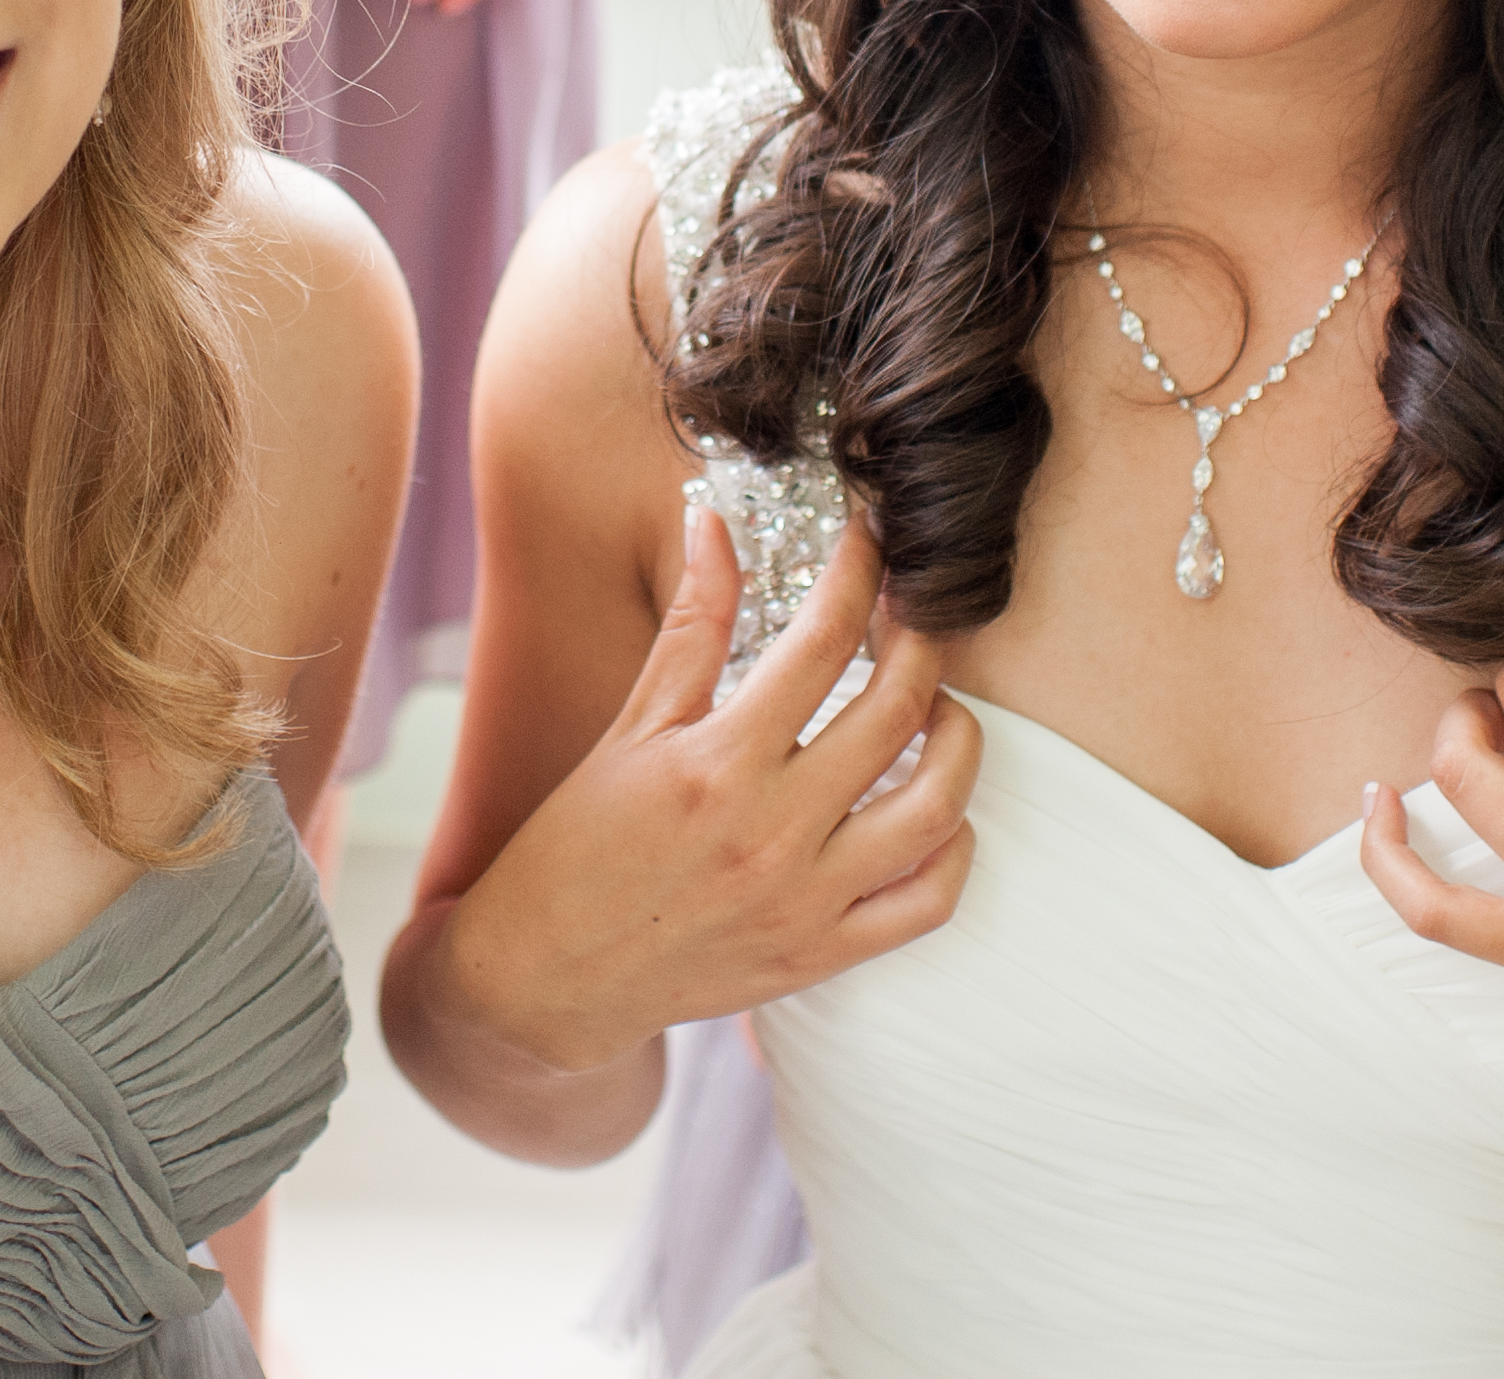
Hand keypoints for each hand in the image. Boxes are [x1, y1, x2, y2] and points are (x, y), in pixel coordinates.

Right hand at [443, 509, 977, 1074]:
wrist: (545, 979)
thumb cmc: (577, 846)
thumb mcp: (630, 726)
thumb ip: (690, 625)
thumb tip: (715, 523)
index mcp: (717, 761)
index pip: (823, 638)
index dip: (861, 572)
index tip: (871, 540)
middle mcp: (772, 830)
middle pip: (899, 709)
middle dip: (923, 638)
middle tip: (914, 612)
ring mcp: (806, 899)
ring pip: (939, 806)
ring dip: (959, 738)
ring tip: (937, 705)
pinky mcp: (823, 954)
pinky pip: (930, 900)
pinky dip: (955, 844)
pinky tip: (936, 807)